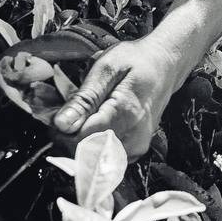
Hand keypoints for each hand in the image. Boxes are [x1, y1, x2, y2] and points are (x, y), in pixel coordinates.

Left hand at [51, 36, 186, 160]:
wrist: (165, 65)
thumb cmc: (136, 61)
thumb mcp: (107, 67)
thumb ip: (84, 98)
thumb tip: (61, 125)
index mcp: (126, 114)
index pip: (82, 140)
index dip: (63, 132)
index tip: (55, 117)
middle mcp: (134, 137)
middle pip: (88, 154)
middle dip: (69, 138)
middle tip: (67, 115)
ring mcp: (137, 147)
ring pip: (95, 159)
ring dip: (80, 143)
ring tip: (81, 118)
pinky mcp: (136, 151)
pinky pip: (105, 157)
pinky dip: (93, 146)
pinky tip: (93, 126)